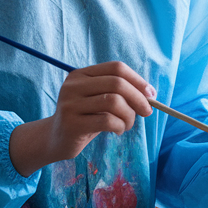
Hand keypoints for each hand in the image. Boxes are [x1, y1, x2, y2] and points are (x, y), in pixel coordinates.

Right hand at [9, 61, 154, 176]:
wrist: (56, 139)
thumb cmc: (85, 118)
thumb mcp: (98, 100)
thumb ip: (118, 93)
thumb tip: (149, 94)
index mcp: (81, 74)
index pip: (116, 68)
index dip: (137, 79)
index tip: (151, 95)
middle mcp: (73, 85)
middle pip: (117, 83)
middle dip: (138, 98)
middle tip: (147, 112)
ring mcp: (70, 104)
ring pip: (114, 102)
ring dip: (129, 115)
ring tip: (127, 124)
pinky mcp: (72, 124)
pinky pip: (107, 121)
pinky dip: (120, 126)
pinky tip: (118, 131)